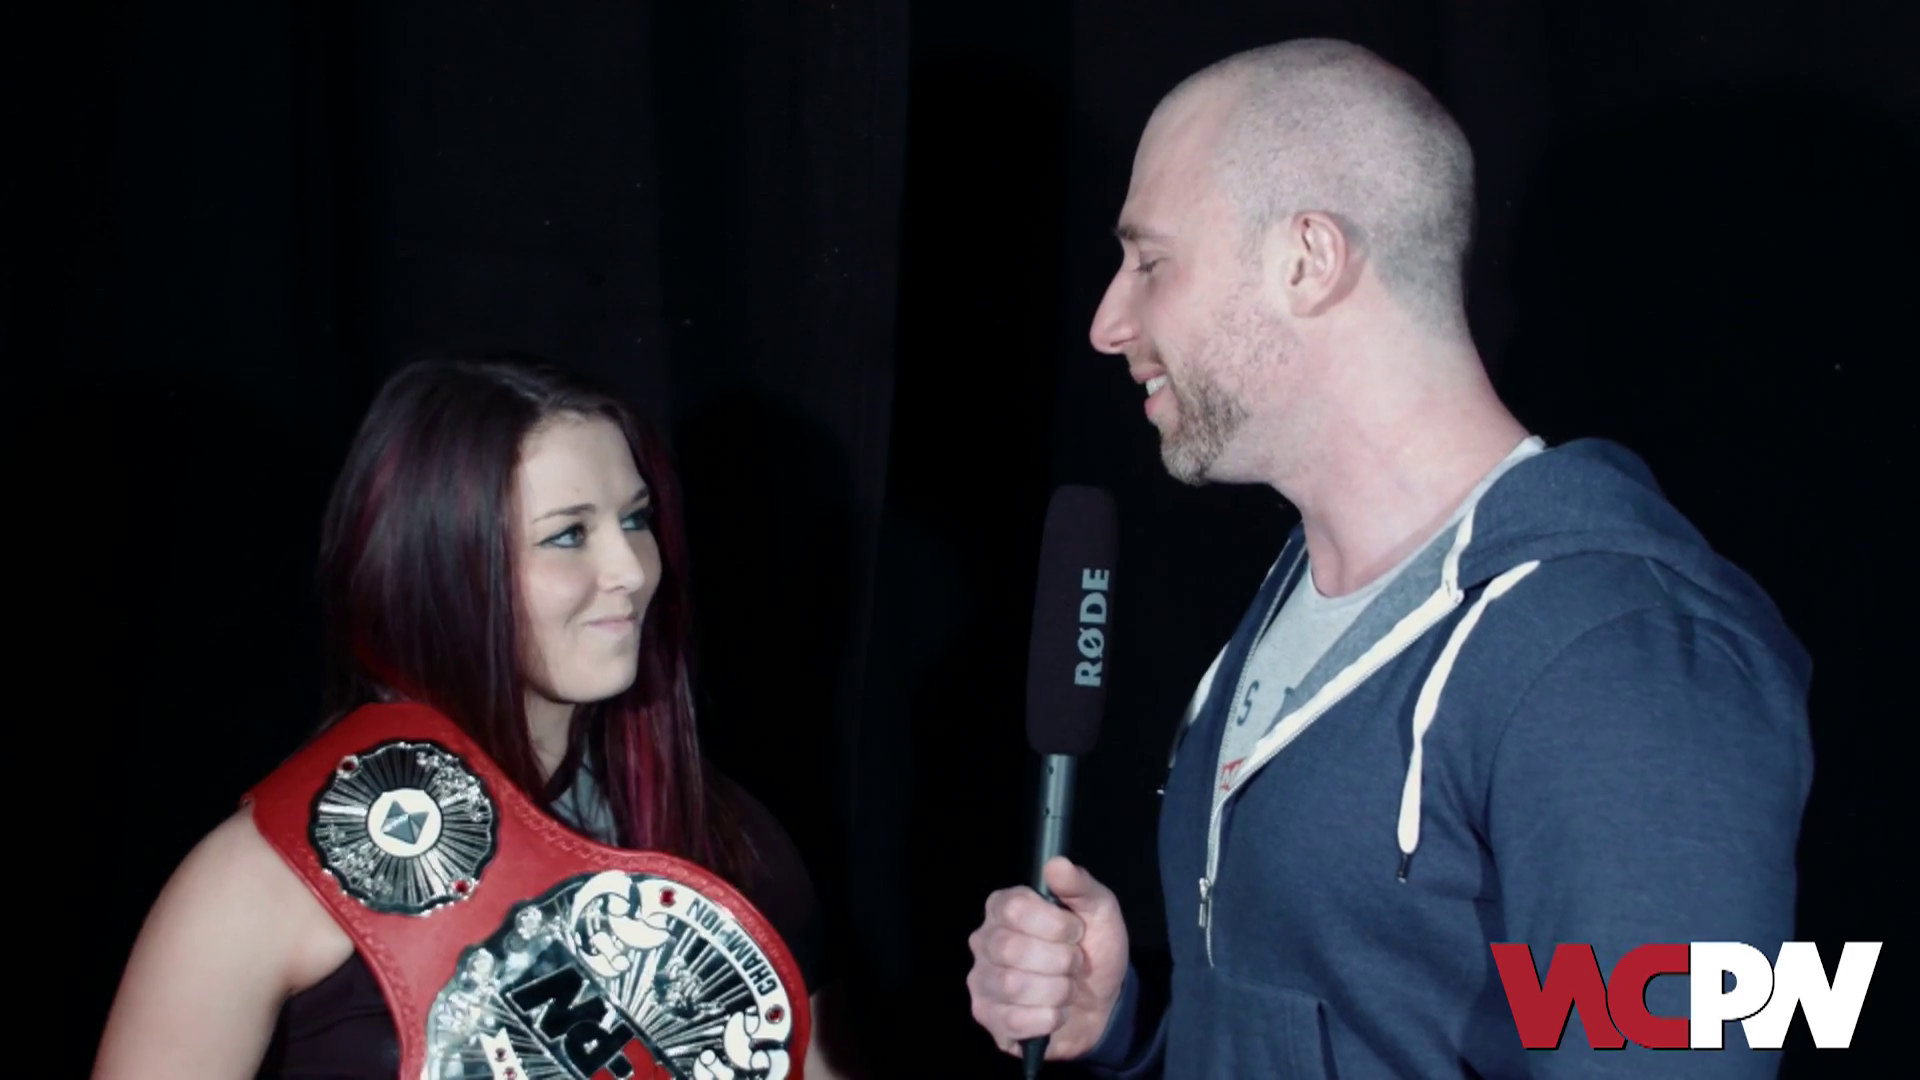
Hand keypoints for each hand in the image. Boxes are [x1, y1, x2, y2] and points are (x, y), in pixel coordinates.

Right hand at [966, 856, 1129, 1059]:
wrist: (1100, 1002)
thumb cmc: (1093, 949)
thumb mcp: (1099, 911)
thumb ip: (1079, 886)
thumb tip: (1056, 864)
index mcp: (1004, 907)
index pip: (1014, 908)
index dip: (1053, 924)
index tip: (1076, 931)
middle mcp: (985, 941)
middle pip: (1010, 949)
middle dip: (1059, 961)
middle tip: (1074, 963)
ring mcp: (982, 981)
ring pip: (1012, 986)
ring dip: (1057, 991)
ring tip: (1067, 988)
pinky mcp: (988, 1017)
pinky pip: (1014, 1021)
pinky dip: (1048, 1018)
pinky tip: (1056, 1012)